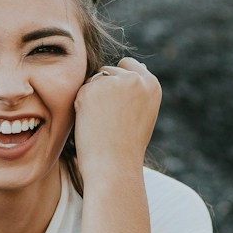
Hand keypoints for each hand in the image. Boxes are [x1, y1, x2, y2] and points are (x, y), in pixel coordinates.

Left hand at [72, 56, 160, 180]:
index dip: (119, 83)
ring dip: (92, 96)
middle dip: (104, 89)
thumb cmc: (127, 146)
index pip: (129, 65)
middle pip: (109, 71)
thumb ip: (138, 90)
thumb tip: (132, 66)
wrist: (115, 167)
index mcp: (151, 84)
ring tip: (102, 123)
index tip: (118, 105)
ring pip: (93, 80)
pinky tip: (92, 124)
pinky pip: (80, 91)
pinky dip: (81, 106)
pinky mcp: (91, 90)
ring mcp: (113, 82)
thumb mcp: (143, 113)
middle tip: (110, 120)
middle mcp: (135, 79)